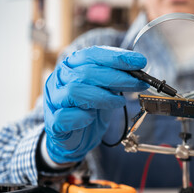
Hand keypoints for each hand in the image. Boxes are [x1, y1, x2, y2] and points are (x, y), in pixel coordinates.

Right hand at [44, 46, 148, 163]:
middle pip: (86, 72)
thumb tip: (138, 73)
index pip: (92, 54)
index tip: (140, 62)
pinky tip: (92, 117)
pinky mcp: (53, 123)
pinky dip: (82, 117)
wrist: (73, 138)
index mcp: (71, 66)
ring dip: (103, 96)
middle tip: (139, 83)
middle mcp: (59, 80)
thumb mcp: (105, 90)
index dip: (117, 57)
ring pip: (74, 91)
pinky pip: (64, 116)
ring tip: (120, 102)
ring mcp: (53, 100)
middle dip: (118, 77)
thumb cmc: (89, 109)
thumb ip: (116, 81)